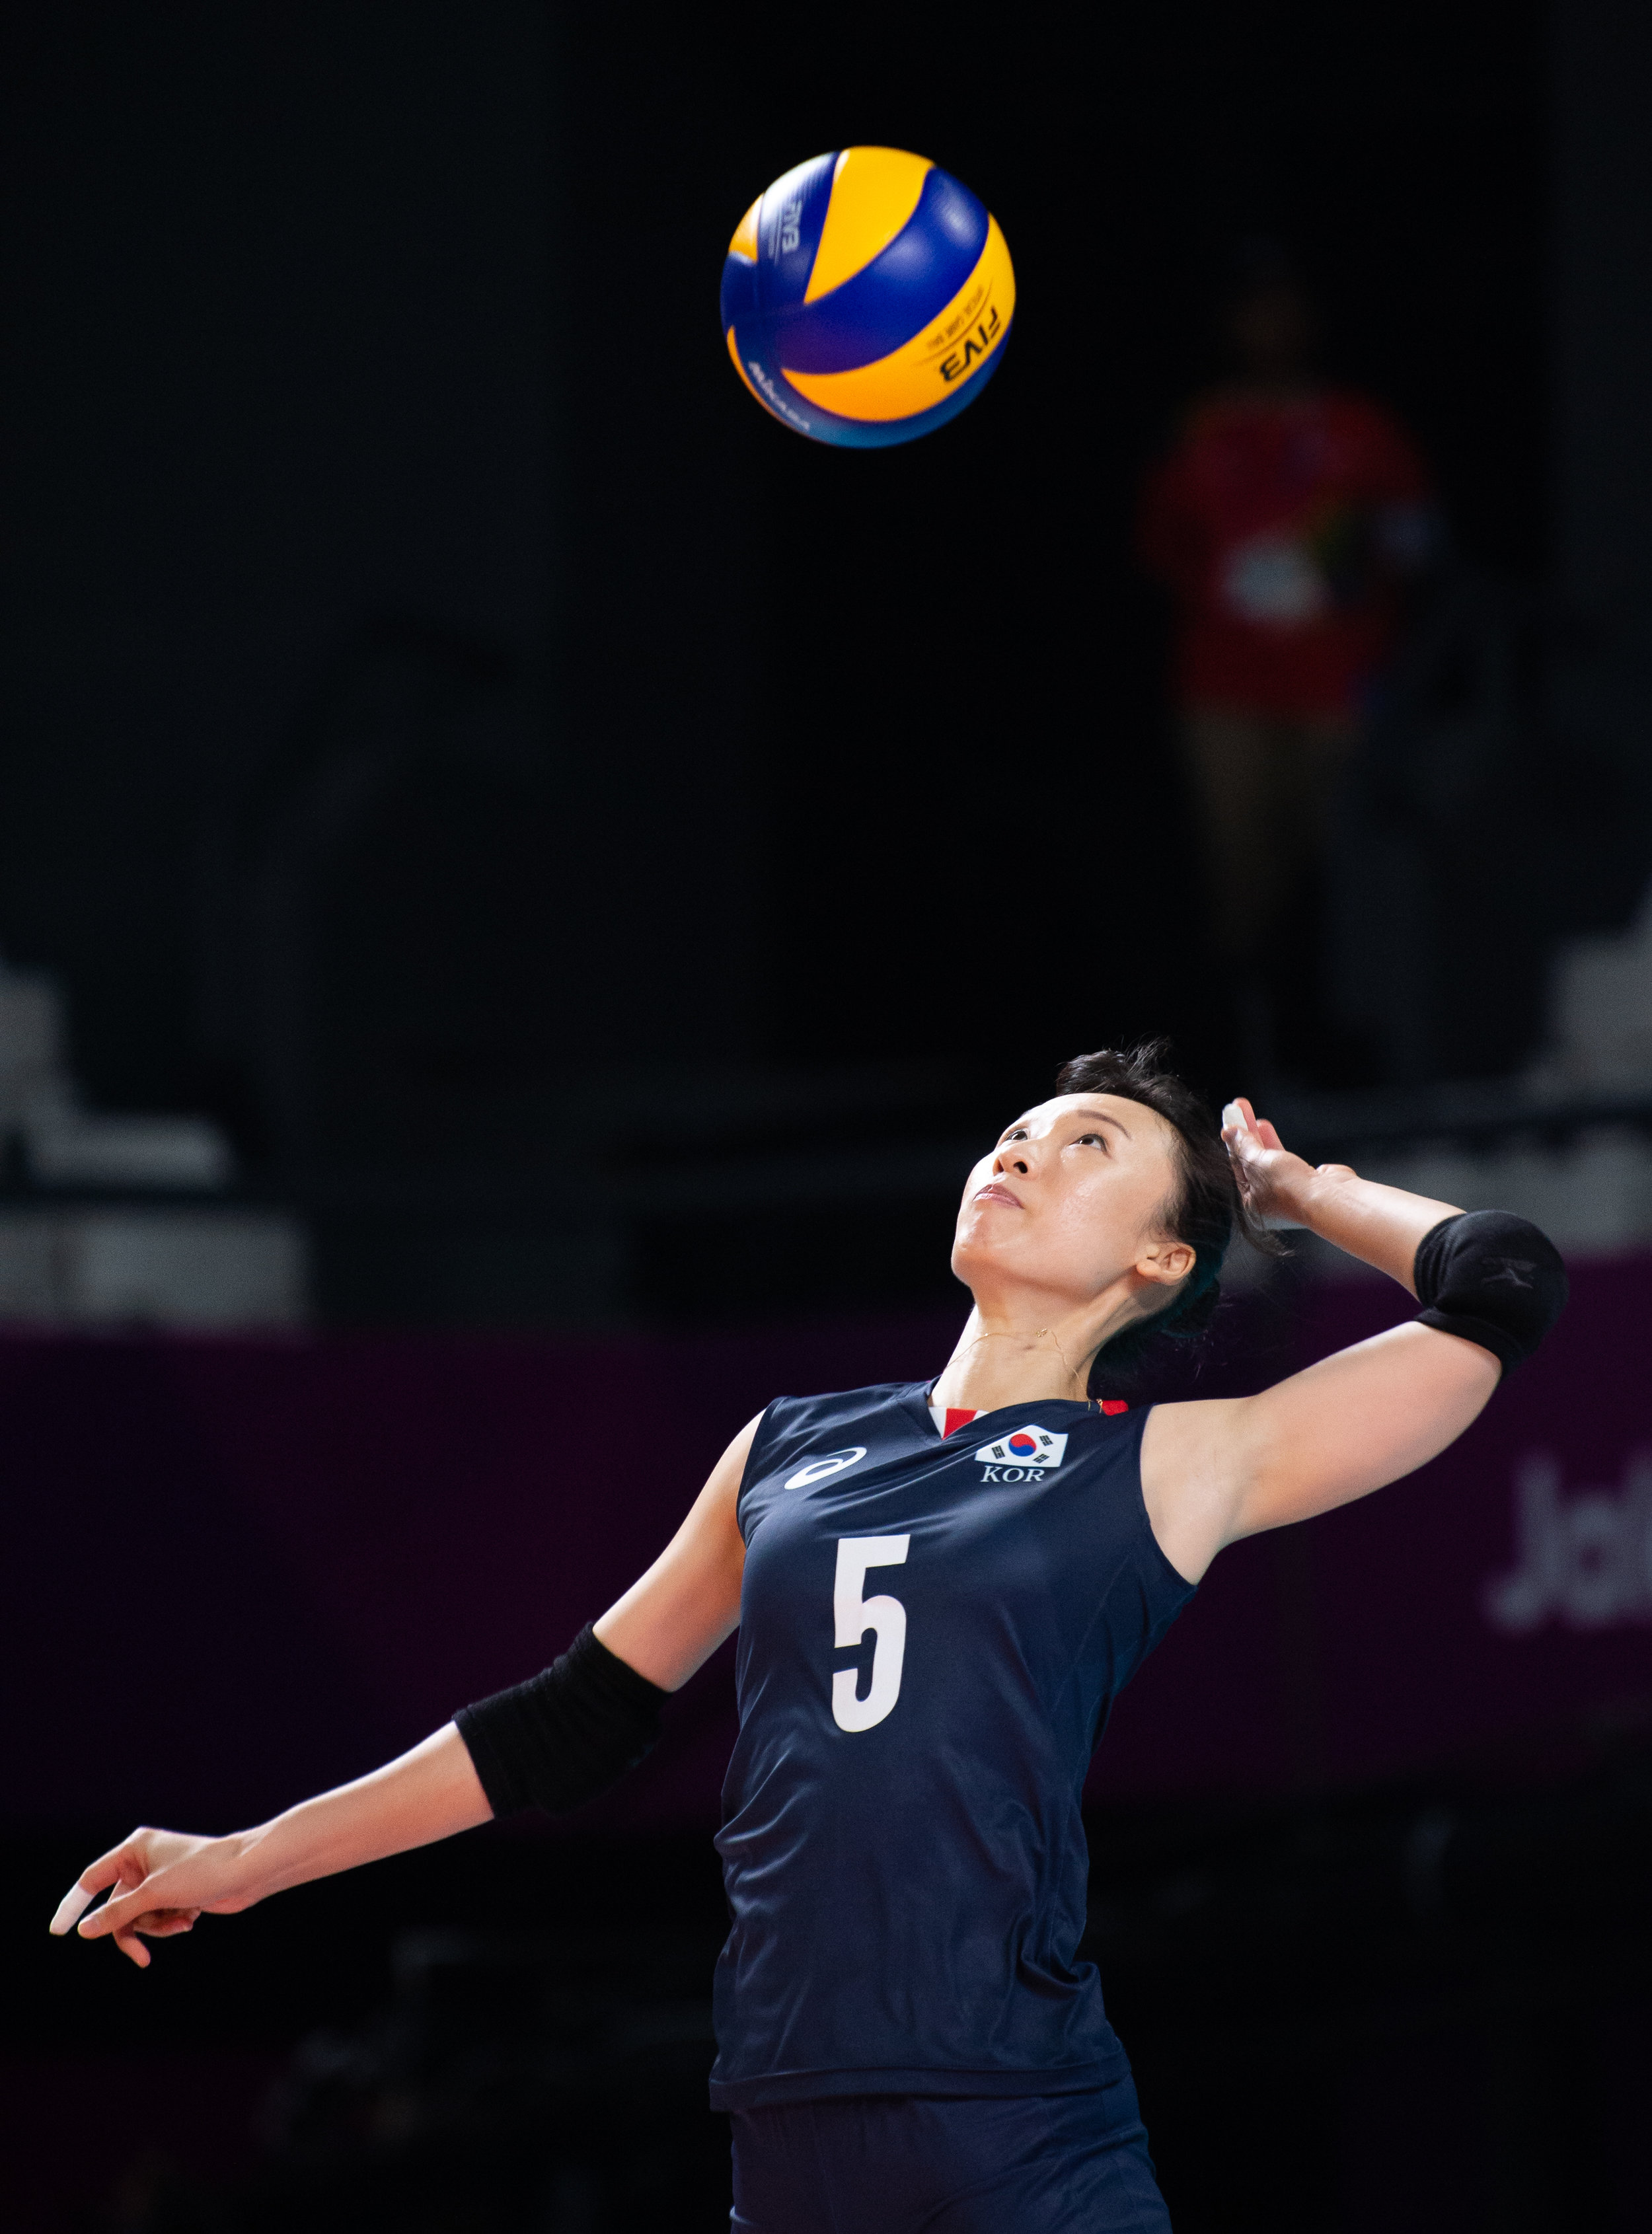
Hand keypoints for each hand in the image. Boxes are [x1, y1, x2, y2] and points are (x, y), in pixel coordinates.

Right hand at [49, 1826, 260, 1968]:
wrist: (248, 1873)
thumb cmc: (203, 1872)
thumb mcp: (155, 1895)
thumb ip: (117, 1913)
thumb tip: (84, 1930)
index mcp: (134, 1849)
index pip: (91, 1879)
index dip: (73, 1905)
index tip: (57, 1932)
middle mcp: (144, 1862)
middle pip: (116, 1908)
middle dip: (132, 1930)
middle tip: (141, 1957)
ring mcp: (159, 1879)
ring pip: (138, 1917)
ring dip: (157, 1927)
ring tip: (182, 1921)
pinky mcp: (175, 1893)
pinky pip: (158, 1919)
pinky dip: (171, 1923)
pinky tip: (192, 1916)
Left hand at [1221, 1097, 1343, 1227]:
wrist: (1329, 1197)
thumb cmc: (1289, 1188)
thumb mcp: (1257, 1163)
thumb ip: (1243, 1146)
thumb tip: (1229, 1132)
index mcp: (1251, 1206)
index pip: (1237, 1168)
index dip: (1233, 1142)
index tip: (1229, 1120)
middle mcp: (1268, 1201)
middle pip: (1251, 1162)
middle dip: (1245, 1134)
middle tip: (1239, 1109)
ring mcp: (1288, 1191)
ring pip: (1267, 1159)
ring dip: (1259, 1136)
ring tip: (1252, 1116)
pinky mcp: (1305, 1181)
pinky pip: (1284, 1159)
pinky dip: (1274, 1143)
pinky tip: (1266, 1128)